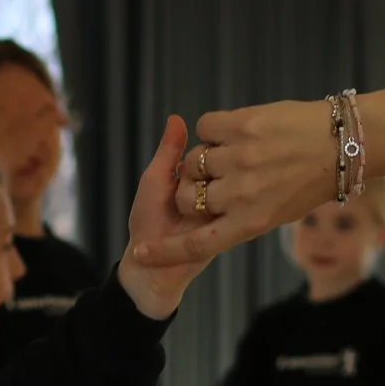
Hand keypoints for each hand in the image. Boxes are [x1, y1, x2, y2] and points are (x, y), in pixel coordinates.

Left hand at [115, 115, 213, 318]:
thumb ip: (167, 152)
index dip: (199, 155)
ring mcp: (227, 207)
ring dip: (210, 191)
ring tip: (184, 212)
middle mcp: (217, 189)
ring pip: (229, 182)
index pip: (211, 149)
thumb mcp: (154, 181)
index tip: (181, 171)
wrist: (151, 268)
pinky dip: (217, 206)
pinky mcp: (233, 226)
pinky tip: (195, 215)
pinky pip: (235, 206)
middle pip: (223, 164)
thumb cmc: (148, 222)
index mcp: (199, 176)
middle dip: (204, 174)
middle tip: (180, 196)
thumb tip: (178, 117)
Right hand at [130, 98, 342, 268]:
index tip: (141, 255)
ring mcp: (241, 157)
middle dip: (189, 188)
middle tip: (212, 178)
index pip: (197, 244)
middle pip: (186, 196)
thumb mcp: (279, 211)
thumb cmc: (313, 179)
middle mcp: (243, 193)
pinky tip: (238, 131)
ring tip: (237, 151)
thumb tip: (207, 208)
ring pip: (193, 159)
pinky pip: (205, 126)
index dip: (164, 252)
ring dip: (206, 156)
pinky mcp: (243, 124)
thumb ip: (241, 215)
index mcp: (252, 222)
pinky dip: (214, 129)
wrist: (345, 141)